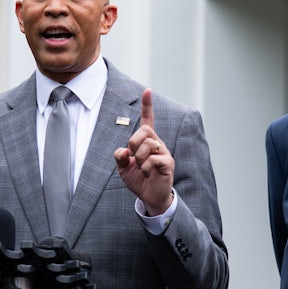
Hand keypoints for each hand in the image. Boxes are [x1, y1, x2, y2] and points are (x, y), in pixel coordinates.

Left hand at [113, 88, 174, 214]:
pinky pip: (153, 159)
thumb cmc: (139, 180)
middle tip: (133, 157)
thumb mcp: (123, 169)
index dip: (147, 105)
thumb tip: (122, 151)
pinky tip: (148, 173)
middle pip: (144, 130)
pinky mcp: (168, 162)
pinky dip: (145, 167)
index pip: (148, 120)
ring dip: (138, 158)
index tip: (147, 90)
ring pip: (148, 144)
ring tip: (142, 168)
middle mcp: (157, 143)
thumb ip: (119, 157)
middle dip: (133, 143)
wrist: (150, 197)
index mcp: (146, 141)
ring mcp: (164, 152)